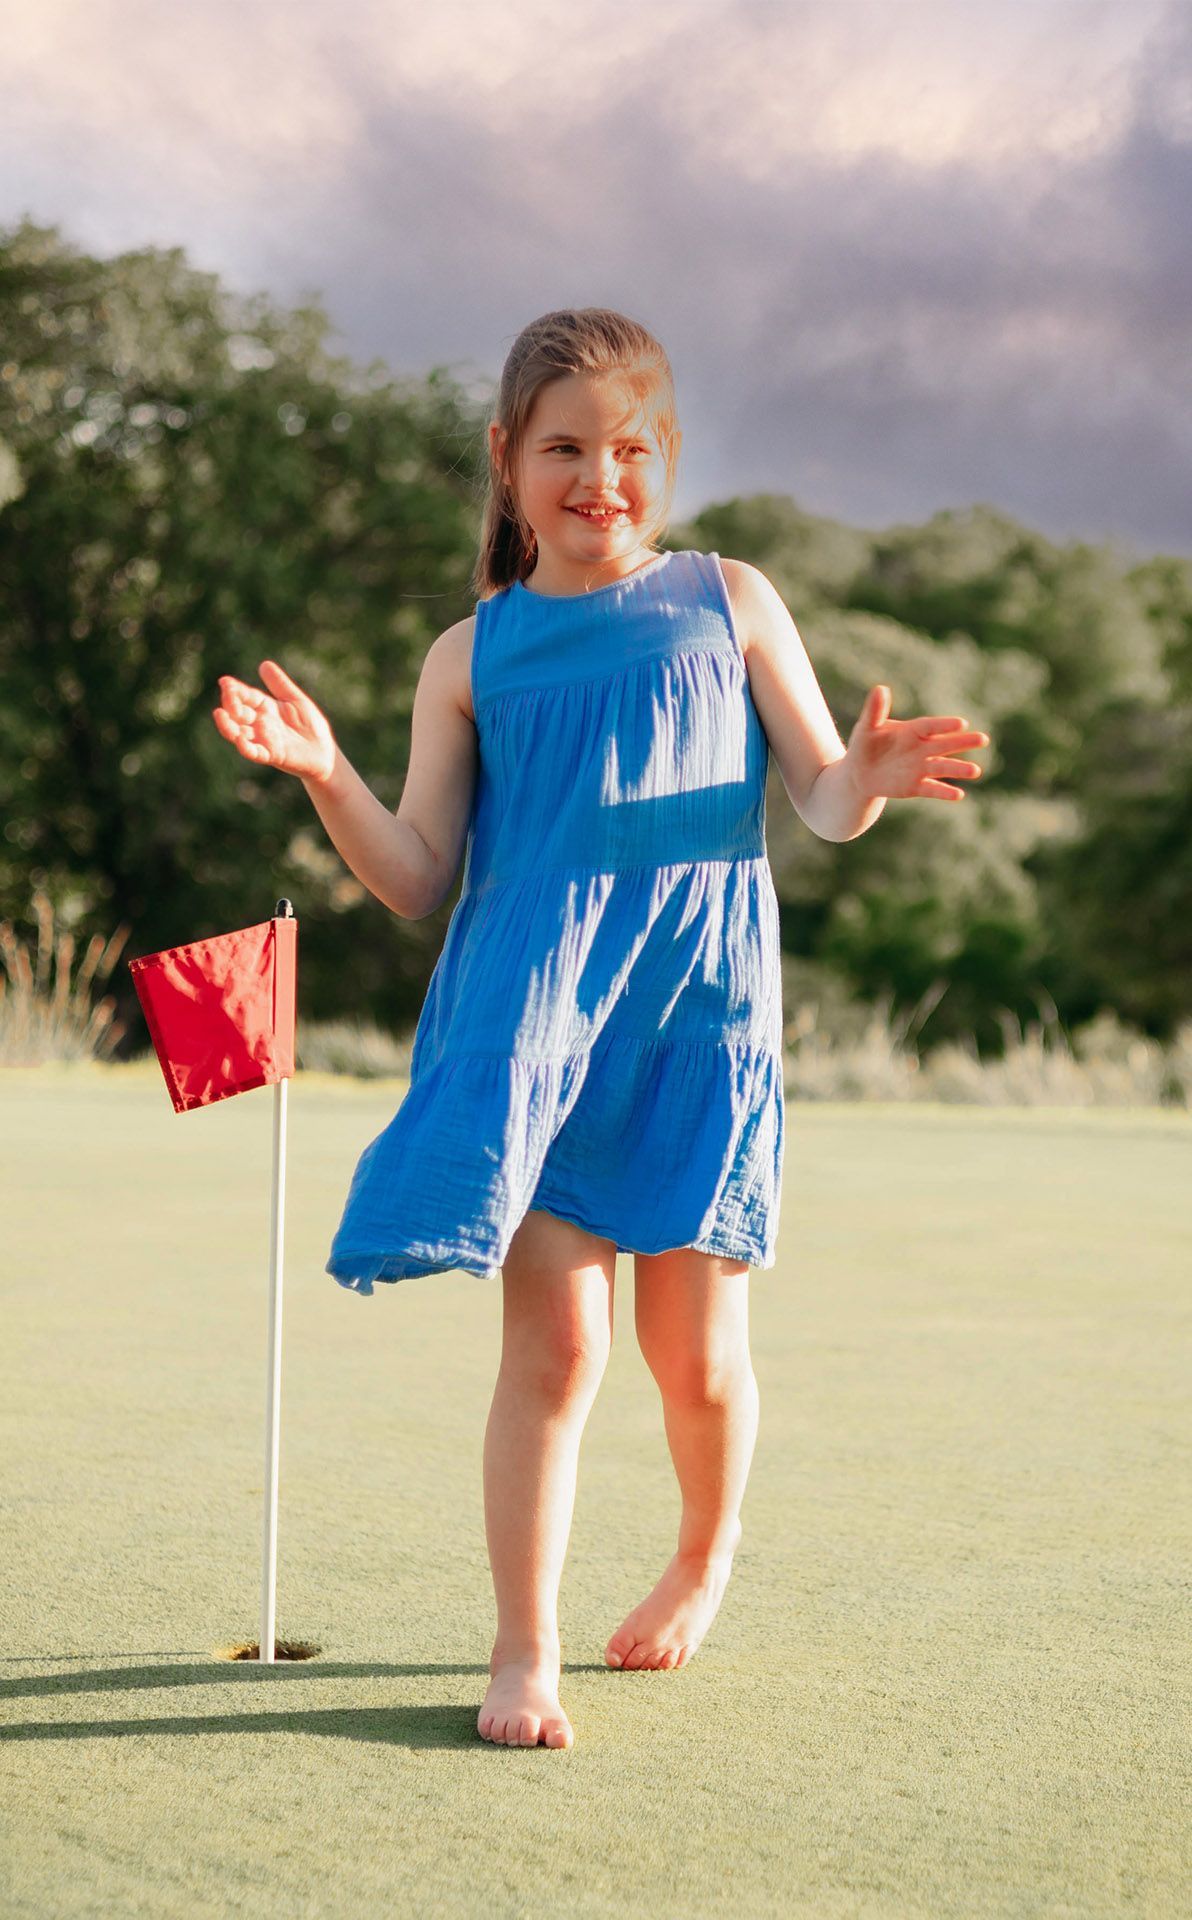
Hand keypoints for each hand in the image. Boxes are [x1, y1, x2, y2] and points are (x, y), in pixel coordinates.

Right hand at [212, 660, 337, 784]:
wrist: (325, 752)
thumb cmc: (311, 726)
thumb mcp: (296, 700)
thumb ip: (280, 685)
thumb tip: (264, 664)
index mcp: (266, 708)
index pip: (247, 697)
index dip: (235, 690)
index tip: (225, 681)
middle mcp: (260, 724)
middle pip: (239, 713)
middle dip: (231, 703)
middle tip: (228, 694)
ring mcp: (264, 740)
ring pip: (239, 733)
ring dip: (228, 725)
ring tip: (219, 714)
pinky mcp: (272, 755)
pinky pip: (255, 752)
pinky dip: (246, 747)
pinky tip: (239, 739)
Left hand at [844, 685, 988, 801]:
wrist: (859, 773)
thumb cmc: (865, 745)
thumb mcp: (867, 727)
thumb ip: (875, 711)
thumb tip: (880, 688)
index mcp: (912, 731)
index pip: (931, 726)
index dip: (945, 725)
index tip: (961, 724)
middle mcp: (922, 748)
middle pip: (945, 744)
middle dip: (963, 742)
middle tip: (983, 739)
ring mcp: (920, 768)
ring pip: (943, 767)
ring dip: (959, 769)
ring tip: (976, 771)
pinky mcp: (915, 786)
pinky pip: (932, 789)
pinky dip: (944, 792)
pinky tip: (959, 795)